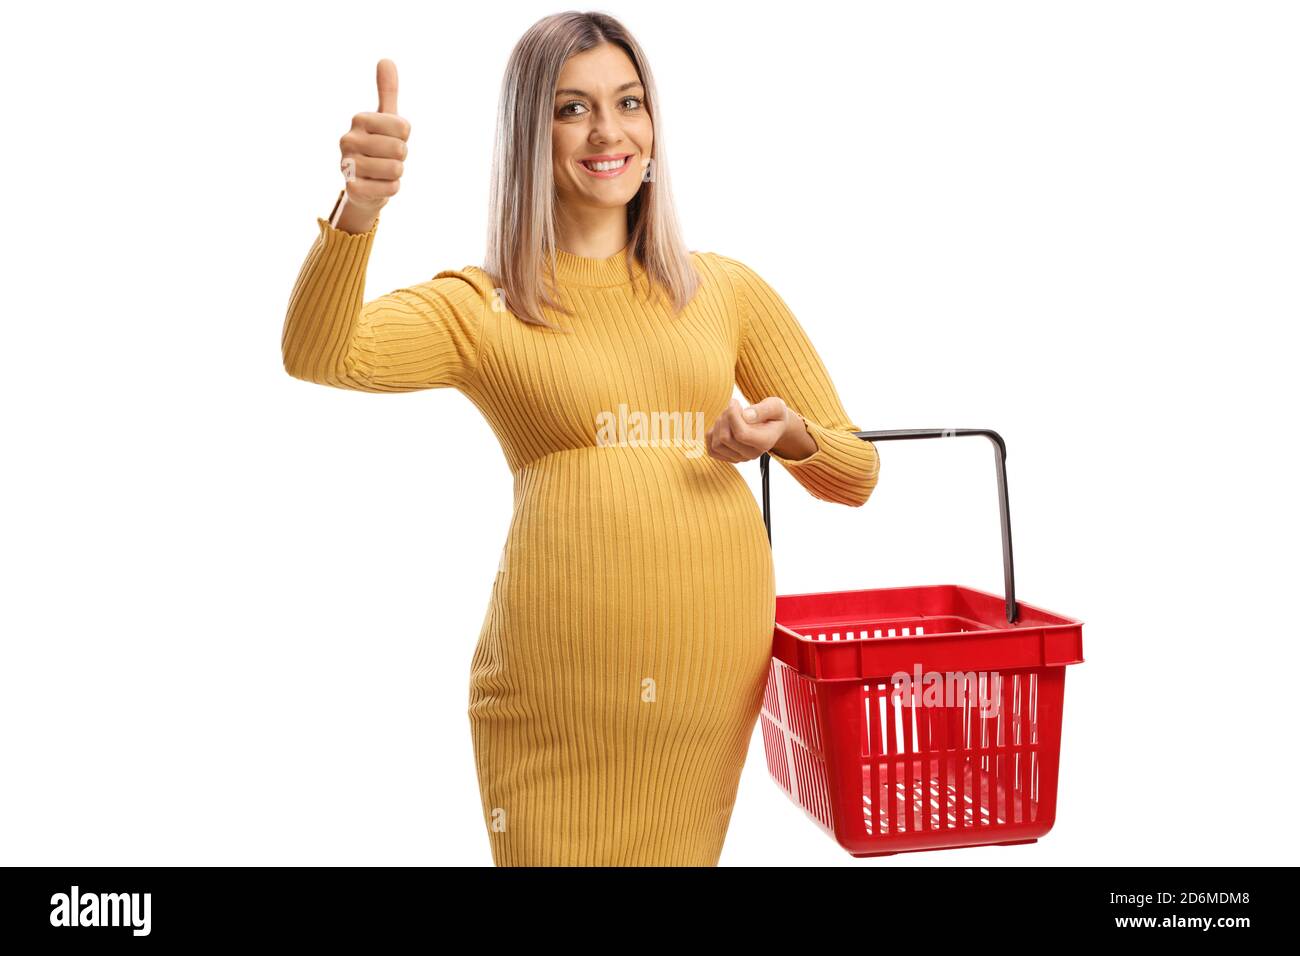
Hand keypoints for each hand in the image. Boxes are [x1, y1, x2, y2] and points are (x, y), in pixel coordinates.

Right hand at [337, 58, 409, 215]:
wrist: (364, 185)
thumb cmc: (378, 147)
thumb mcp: (385, 118)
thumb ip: (387, 91)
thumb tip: (386, 59)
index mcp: (359, 119)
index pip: (404, 128)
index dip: (404, 138)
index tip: (390, 139)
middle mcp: (348, 139)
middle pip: (401, 149)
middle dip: (400, 157)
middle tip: (386, 158)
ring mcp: (347, 164)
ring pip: (396, 169)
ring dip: (395, 174)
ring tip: (381, 172)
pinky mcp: (352, 189)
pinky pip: (390, 189)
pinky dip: (390, 189)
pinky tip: (377, 186)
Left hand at [705, 397, 790, 462]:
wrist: (773, 426)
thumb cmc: (773, 414)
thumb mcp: (775, 406)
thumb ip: (763, 410)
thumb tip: (746, 416)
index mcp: (765, 442)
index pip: (741, 434)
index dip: (732, 415)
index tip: (734, 402)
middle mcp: (752, 454)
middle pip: (725, 438)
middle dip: (725, 417)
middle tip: (733, 407)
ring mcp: (740, 458)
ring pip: (716, 444)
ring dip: (718, 425)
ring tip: (729, 415)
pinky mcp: (729, 457)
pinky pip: (711, 449)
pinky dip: (713, 434)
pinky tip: (724, 425)